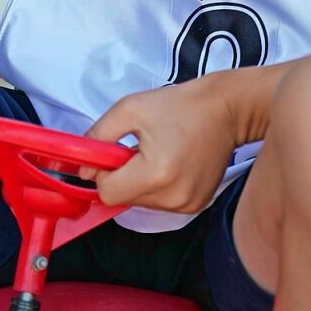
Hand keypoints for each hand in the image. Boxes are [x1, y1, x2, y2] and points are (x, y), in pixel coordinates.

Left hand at [80, 75, 237, 213]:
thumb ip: (99, 136)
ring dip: (142, 181)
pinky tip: (174, 162)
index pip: (108, 193)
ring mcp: (188, 204)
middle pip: (125, 199)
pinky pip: (162, 203)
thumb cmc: (180, 105)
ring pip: (142, 202)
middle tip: (142, 146)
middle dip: (124, 175)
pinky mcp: (197, 205)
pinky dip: (160, 186)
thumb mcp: (131, 108)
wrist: (227, 108)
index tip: (117, 152)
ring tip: (161, 152)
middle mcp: (173, 196)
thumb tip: (83, 169)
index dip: (105, 172)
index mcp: (156, 173)